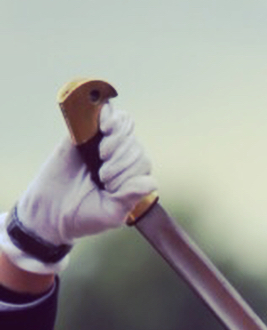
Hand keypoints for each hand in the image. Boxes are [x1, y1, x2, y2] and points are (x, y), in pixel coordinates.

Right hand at [1, 103, 155, 274]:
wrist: (51, 209)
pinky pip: (108, 114)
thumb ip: (131, 198)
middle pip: (135, 147)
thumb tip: (151, 182)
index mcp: (132, 180)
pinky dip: (111, 116)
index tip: (109, 186)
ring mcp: (106, 143)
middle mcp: (122, 160)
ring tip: (102, 155)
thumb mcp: (112, 213)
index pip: (143, 164)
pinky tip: (105, 127)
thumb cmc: (85, 215)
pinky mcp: (86, 131)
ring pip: (126, 128)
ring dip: (118, 140)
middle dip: (121, 161)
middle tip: (102, 177)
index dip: (129, 172)